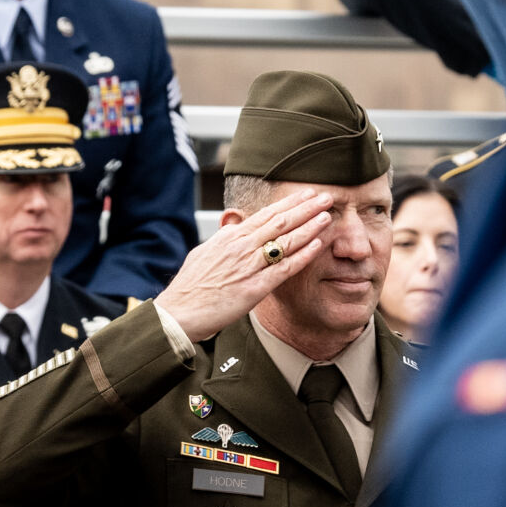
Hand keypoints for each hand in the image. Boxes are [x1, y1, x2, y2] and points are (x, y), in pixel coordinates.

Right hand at [156, 189, 333, 341]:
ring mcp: (248, 267)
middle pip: (279, 222)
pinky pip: (283, 269)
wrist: (178, 312)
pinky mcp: (254, 289)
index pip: (265, 214)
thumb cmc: (190, 287)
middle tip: (326, 197)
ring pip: (285, 241)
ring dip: (309, 227)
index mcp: (230, 237)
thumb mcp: (205, 253)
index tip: (306, 194)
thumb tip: (234, 228)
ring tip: (327, 216)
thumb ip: (223, 240)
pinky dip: (302, 256)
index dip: (289, 203)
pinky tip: (317, 245)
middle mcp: (241, 247)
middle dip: (305, 208)